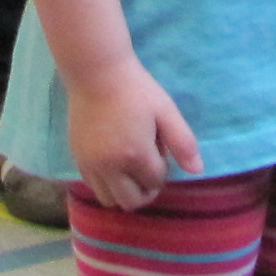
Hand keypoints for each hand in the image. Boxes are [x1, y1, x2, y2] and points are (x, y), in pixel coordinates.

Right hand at [66, 67, 199, 210]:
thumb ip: (183, 143)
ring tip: (130, 168)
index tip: (161, 150)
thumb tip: (197, 171)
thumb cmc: (136, 90)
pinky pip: (92, 187)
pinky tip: (113, 163)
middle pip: (131, 202)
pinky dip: (106, 184)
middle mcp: (110, 167)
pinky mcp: (77, 159)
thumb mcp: (166, 111)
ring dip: (124, 192)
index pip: (155, 182)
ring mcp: (90, 165)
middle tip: (149, 169)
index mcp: (135, 155)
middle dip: (145, 191)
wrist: (96, 74)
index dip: (163, 170)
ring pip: (109, 200)